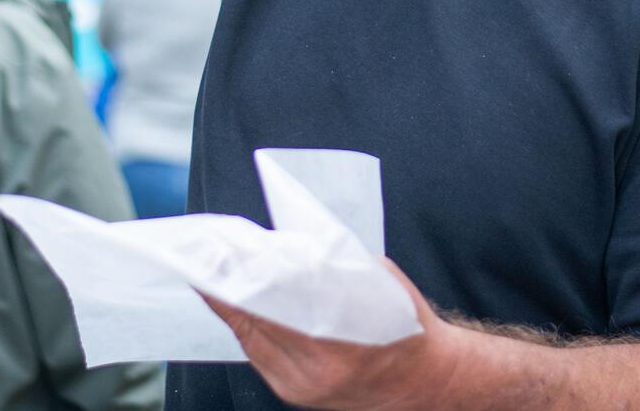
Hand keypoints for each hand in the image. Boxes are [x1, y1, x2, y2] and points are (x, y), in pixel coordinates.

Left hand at [201, 259, 465, 410]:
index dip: (240, 277)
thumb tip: (286, 246)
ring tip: (219, 273)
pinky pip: (257, 355)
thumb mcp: (376, 283)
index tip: (221, 253)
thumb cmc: (406, 327)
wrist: (427, 382)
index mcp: (338, 341)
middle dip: (230, 287)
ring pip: (248, 340)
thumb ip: (331, 266)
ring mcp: (300, 387)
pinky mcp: (292, 393)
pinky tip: (242, 304)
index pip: (272, 303)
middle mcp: (314, 371)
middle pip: (253, 322)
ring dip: (234, 306)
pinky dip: (247, 327)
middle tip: (212, 255)